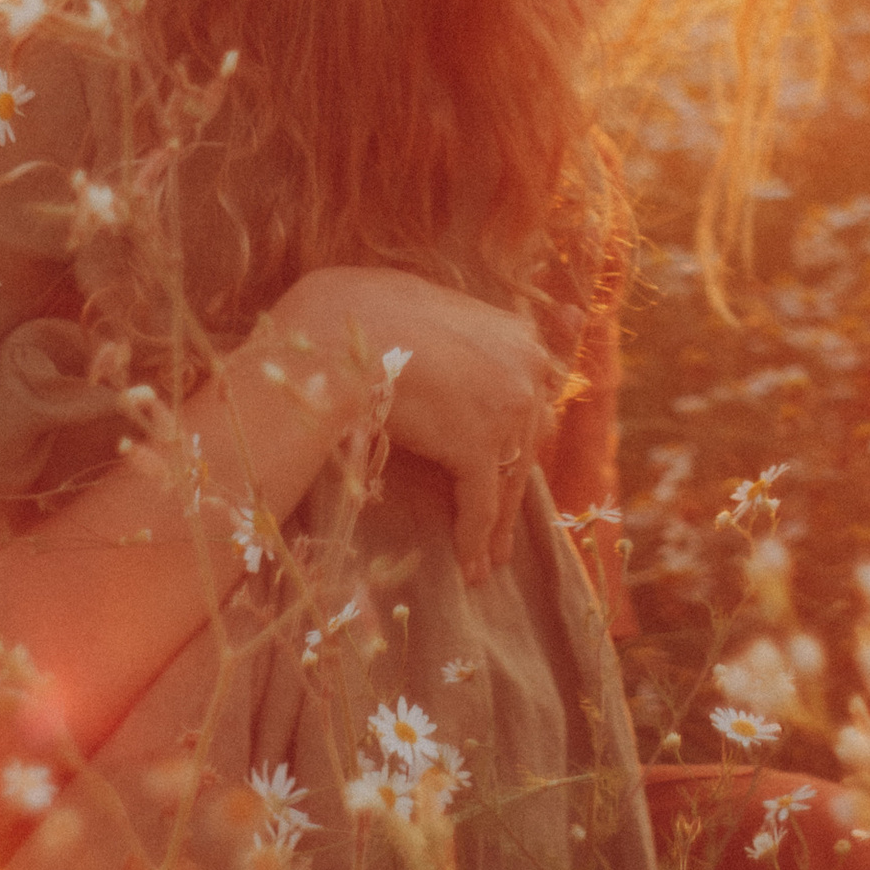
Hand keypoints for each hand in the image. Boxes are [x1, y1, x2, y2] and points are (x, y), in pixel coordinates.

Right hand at [262, 265, 557, 582]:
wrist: (339, 334)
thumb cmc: (361, 311)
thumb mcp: (425, 303)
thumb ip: (452, 329)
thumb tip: (441, 343)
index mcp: (516, 333)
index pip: (530, 392)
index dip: (519, 431)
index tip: (516, 460)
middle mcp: (526, 368)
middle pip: (528, 439)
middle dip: (513, 478)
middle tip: (503, 517)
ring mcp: (508, 409)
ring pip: (510, 478)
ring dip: (498, 523)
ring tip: (489, 559)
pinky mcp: (479, 448)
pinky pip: (481, 504)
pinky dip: (474, 538)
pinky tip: (469, 566)